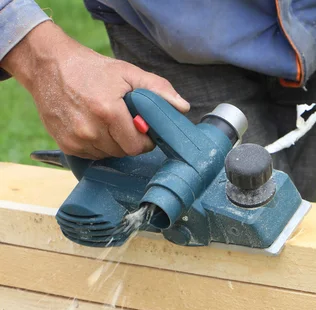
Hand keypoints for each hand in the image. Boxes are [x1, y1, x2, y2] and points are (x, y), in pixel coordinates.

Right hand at [0, 21, 189, 158]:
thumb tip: (183, 107)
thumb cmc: (93, 69)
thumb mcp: (129, 73)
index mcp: (108, 112)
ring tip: (108, 121)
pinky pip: (93, 155)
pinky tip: (94, 126)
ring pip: (109, 154)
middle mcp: (90, 129)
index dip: (145, 140)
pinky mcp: (66, 145)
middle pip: (124, 151)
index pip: (137, 146)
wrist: (50, 66)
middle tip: (126, 121)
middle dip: (130, 140)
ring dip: (114, 143)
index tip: (144, 129)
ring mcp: (76, 139)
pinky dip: (98, 144)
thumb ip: (158, 90)